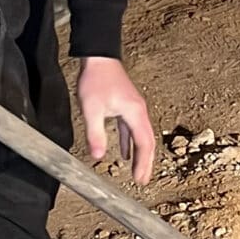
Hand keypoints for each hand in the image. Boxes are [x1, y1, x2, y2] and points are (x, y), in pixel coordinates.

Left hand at [76, 56, 155, 182]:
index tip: (140, 179)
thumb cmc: (96, 80)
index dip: (143, 163)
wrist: (99, 57)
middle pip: (148, 142)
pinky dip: (131, 143)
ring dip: (141, 155)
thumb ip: (95, 134)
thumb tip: (98, 156)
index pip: (144, 144)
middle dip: (146, 163)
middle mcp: (139, 112)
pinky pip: (132, 129)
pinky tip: (126, 154)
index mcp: (135, 113)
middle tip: (143, 181)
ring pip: (142, 137)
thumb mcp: (91, 109)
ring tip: (138, 172)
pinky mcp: (127, 106)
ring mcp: (134, 109)